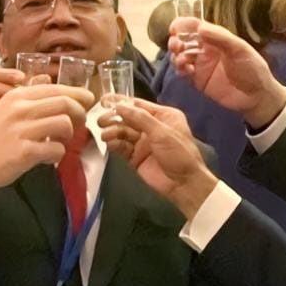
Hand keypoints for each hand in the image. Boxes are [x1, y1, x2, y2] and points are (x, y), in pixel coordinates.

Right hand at [0, 67, 25, 130]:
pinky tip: (8, 123)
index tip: (22, 77)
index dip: (9, 74)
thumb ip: (27, 86)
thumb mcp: (14, 96)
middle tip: (22, 97)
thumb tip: (46, 78)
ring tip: (17, 111)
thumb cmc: (2, 112)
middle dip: (7, 90)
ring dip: (2, 106)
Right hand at [0, 83, 93, 196]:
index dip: (77, 94)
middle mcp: (20, 109)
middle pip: (65, 103)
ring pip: (64, 124)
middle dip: (80, 113)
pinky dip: (57, 154)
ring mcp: (22, 130)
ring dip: (69, 135)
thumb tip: (50, 81)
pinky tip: (48, 157)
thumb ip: (28, 96)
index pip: (56, 88)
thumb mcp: (7, 109)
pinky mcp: (25, 152)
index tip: (87, 101)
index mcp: (17, 96)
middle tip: (82, 122)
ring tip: (61, 141)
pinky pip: (57, 149)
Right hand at [115, 99, 217, 219]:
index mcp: (163, 116)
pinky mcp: (135, 157)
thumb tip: (120, 105)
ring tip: (104, 134)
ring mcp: (143, 142)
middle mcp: (152, 127)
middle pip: (128, 118)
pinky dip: (115, 144)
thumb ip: (140, 118)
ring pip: (123, 132)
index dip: (121, 102)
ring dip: (113, 131)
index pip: (138, 105)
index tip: (104, 101)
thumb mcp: (162, 132)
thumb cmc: (179, 154)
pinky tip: (110, 143)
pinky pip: (122, 147)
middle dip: (114, 118)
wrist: (183, 184)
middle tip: (101, 120)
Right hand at [168, 18, 285, 127]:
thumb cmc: (252, 69)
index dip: (183, 24)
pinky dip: (180, 69)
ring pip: (181, 56)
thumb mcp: (240, 50)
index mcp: (216, 38)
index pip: (196, 26)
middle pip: (184, 40)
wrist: (257, 96)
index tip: (174, 27)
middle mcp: (206, 49)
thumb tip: (200, 27)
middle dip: (176, 40)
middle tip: (175, 44)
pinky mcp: (198, 80)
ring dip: (176, 55)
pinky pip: (183, 72)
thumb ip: (221, 38)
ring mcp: (201, 65)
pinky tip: (184, 70)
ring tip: (181, 59)